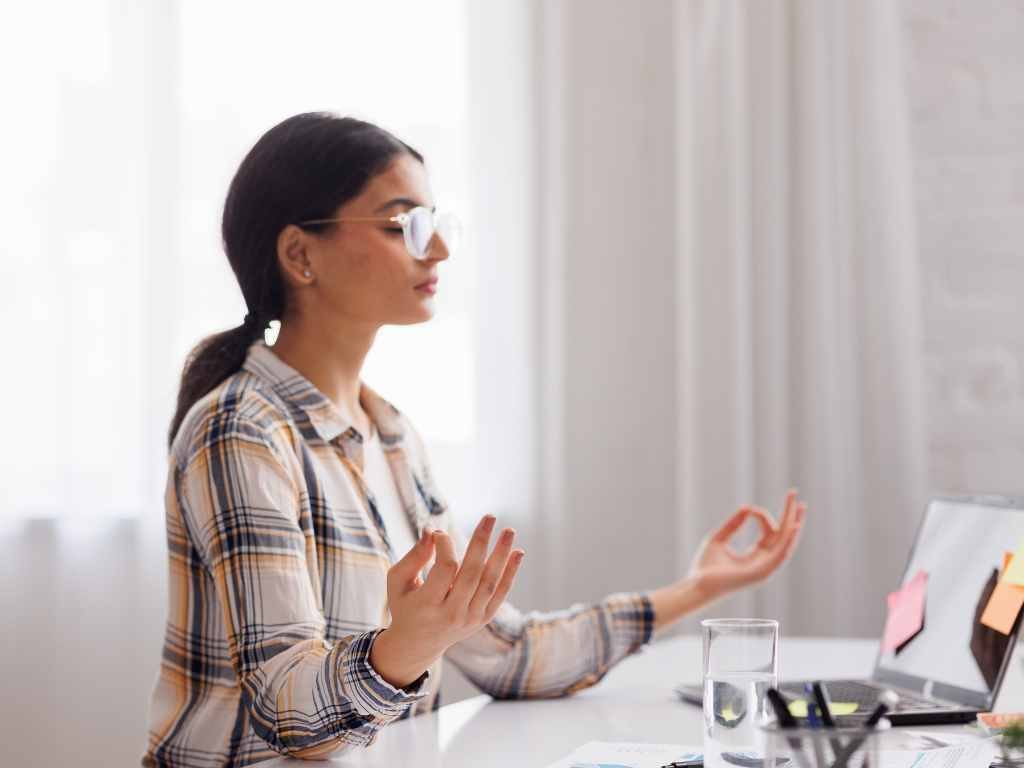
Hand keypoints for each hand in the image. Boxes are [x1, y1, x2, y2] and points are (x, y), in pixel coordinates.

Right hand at [369, 515, 524, 688]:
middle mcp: (452, 614)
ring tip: (509, 531)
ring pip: (490, 583)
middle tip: (490, 516)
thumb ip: (414, 556)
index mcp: (427, 605)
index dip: (445, 545)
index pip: (445, 568)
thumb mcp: (398, 581)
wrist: (417, 644)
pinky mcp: (482, 619)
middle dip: (481, 542)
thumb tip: (432, 530)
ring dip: (501, 555)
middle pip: (471, 573)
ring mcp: (470, 619)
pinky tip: (517, 552)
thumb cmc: (405, 604)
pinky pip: (500, 594)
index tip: (439, 533)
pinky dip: (510, 573)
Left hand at [688, 489, 805, 600]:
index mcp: (756, 555)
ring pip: (785, 543)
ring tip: (800, 505)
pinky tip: (794, 526)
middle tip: (794, 493)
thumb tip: (747, 507)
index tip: (750, 509)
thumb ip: (733, 524)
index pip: (770, 531)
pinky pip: (779, 554)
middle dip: (790, 515)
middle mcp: (764, 562)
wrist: (697, 584)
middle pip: (783, 535)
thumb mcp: (719, 539)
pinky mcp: (761, 573)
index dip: (762, 515)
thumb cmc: (705, 566)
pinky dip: (787, 540)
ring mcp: (765, 568)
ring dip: (794, 524)